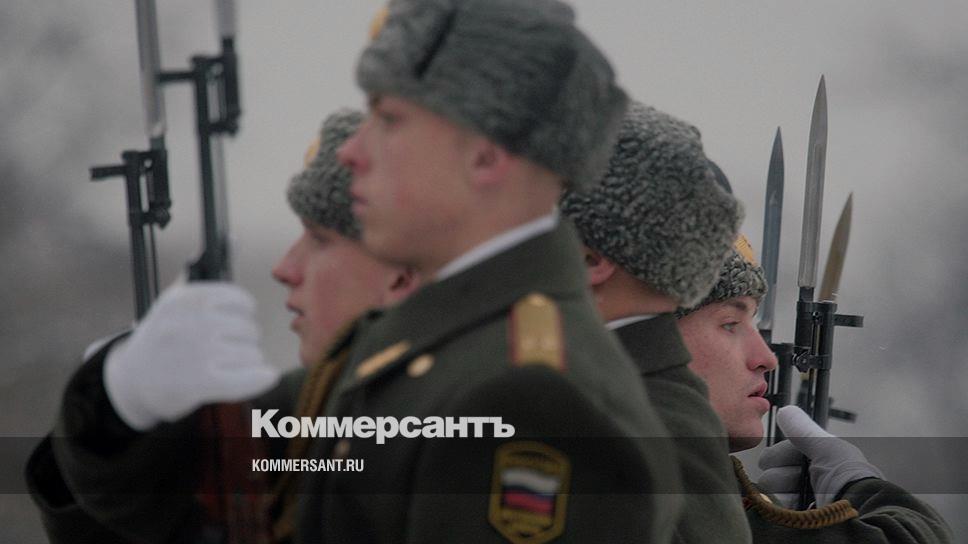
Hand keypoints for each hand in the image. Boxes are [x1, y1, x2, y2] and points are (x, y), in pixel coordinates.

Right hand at [104, 282, 279, 430]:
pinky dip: (260, 378)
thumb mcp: (174, 298)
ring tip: (228, 364)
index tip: (235, 320)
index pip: (240, 300)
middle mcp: (192, 323)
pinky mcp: (201, 383)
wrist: (131, 380)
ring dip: (248, 361)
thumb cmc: (161, 337)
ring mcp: (197, 354)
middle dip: (244, 340)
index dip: (243, 313)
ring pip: (251, 354)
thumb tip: (234, 238)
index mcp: (187, 299)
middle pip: (249, 329)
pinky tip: (266, 376)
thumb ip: (204, 270)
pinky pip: (247, 378)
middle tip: (227, 347)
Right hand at [757, 405, 882, 507]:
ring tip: (795, 500)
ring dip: (779, 493)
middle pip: (775, 471)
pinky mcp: (799, 519)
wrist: (858, 515)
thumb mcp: (828, 450)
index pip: (784, 452)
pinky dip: (780, 507)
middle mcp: (811, 479)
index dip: (778, 455)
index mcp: (820, 460)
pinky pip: (776, 508)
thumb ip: (804, 431)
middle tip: (794, 481)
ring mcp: (804, 500)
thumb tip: (785, 411)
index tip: (775, 459)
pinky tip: (791, 508)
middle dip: (780, 476)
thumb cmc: (849, 480)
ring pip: (772, 491)